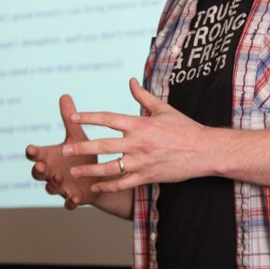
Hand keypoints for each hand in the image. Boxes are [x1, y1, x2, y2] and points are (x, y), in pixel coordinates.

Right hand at [26, 94, 99, 209]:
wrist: (98, 176)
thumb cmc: (83, 154)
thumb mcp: (77, 136)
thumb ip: (70, 119)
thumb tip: (65, 95)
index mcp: (51, 157)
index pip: (36, 154)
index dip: (33, 152)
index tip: (31, 148)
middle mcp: (52, 172)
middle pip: (38, 173)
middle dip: (39, 170)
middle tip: (42, 166)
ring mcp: (61, 186)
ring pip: (51, 188)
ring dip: (53, 184)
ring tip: (57, 177)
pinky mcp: (73, 198)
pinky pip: (68, 203)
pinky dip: (69, 202)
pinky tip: (74, 199)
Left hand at [62, 78, 212, 193]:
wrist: (204, 150)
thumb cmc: (184, 128)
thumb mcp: (163, 109)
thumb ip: (143, 96)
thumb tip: (130, 81)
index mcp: (140, 124)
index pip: (109, 119)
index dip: (89, 117)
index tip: (73, 117)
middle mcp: (138, 143)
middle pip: (104, 145)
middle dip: (82, 148)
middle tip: (65, 150)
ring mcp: (142, 162)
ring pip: (110, 167)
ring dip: (90, 169)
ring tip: (74, 171)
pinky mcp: (148, 176)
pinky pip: (124, 183)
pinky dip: (108, 186)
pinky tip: (96, 187)